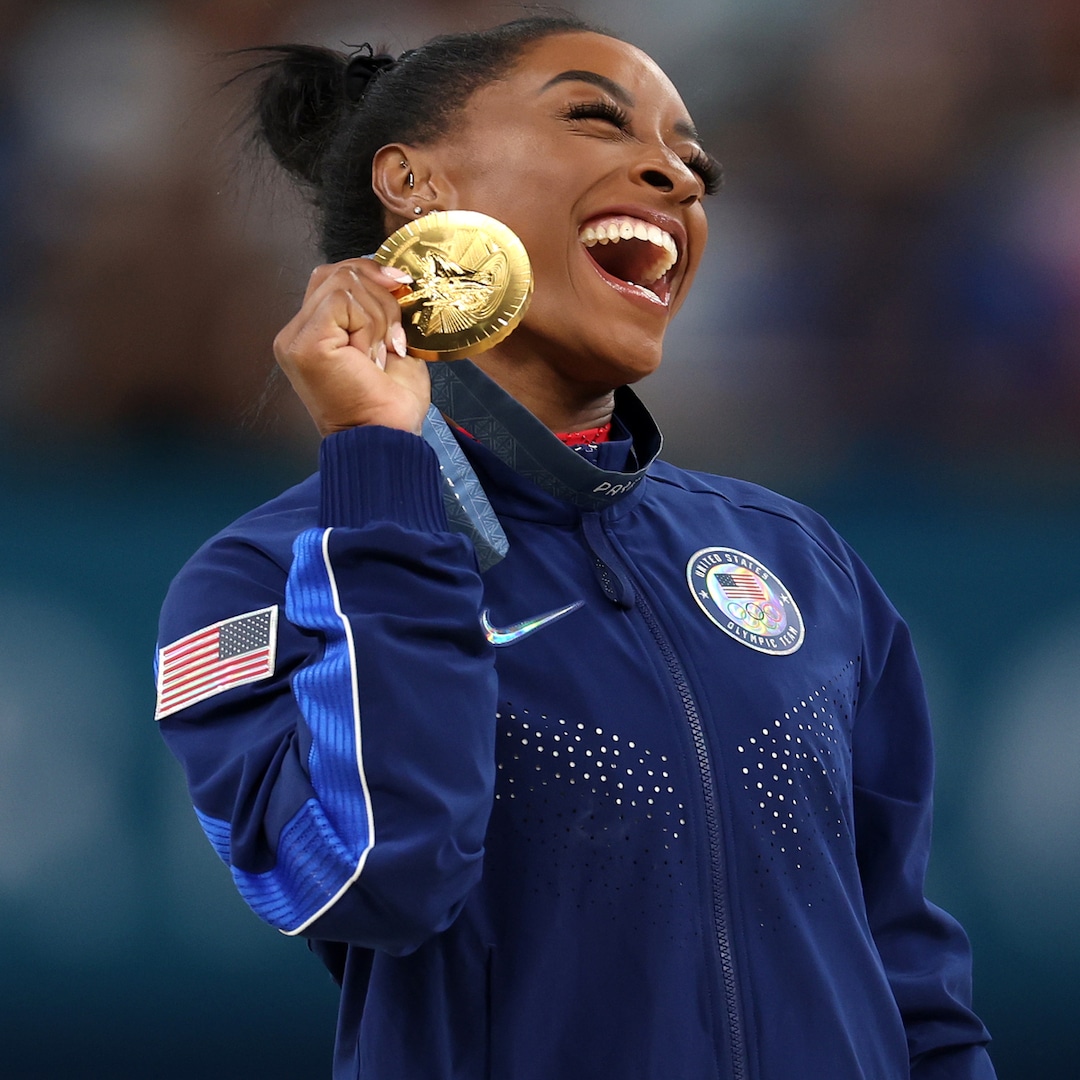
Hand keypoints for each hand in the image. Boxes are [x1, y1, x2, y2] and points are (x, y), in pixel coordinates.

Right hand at [273, 259, 429, 436]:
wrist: (386, 438)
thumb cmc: (390, 405)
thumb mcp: (389, 344)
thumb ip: (380, 308)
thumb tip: (395, 277)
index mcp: (315, 333)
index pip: (335, 277)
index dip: (372, 275)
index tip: (403, 290)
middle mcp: (298, 333)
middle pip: (338, 272)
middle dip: (381, 298)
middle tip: (394, 340)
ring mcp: (296, 338)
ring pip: (344, 283)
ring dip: (378, 318)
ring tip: (380, 355)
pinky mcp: (304, 343)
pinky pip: (342, 300)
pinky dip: (368, 325)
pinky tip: (370, 356)